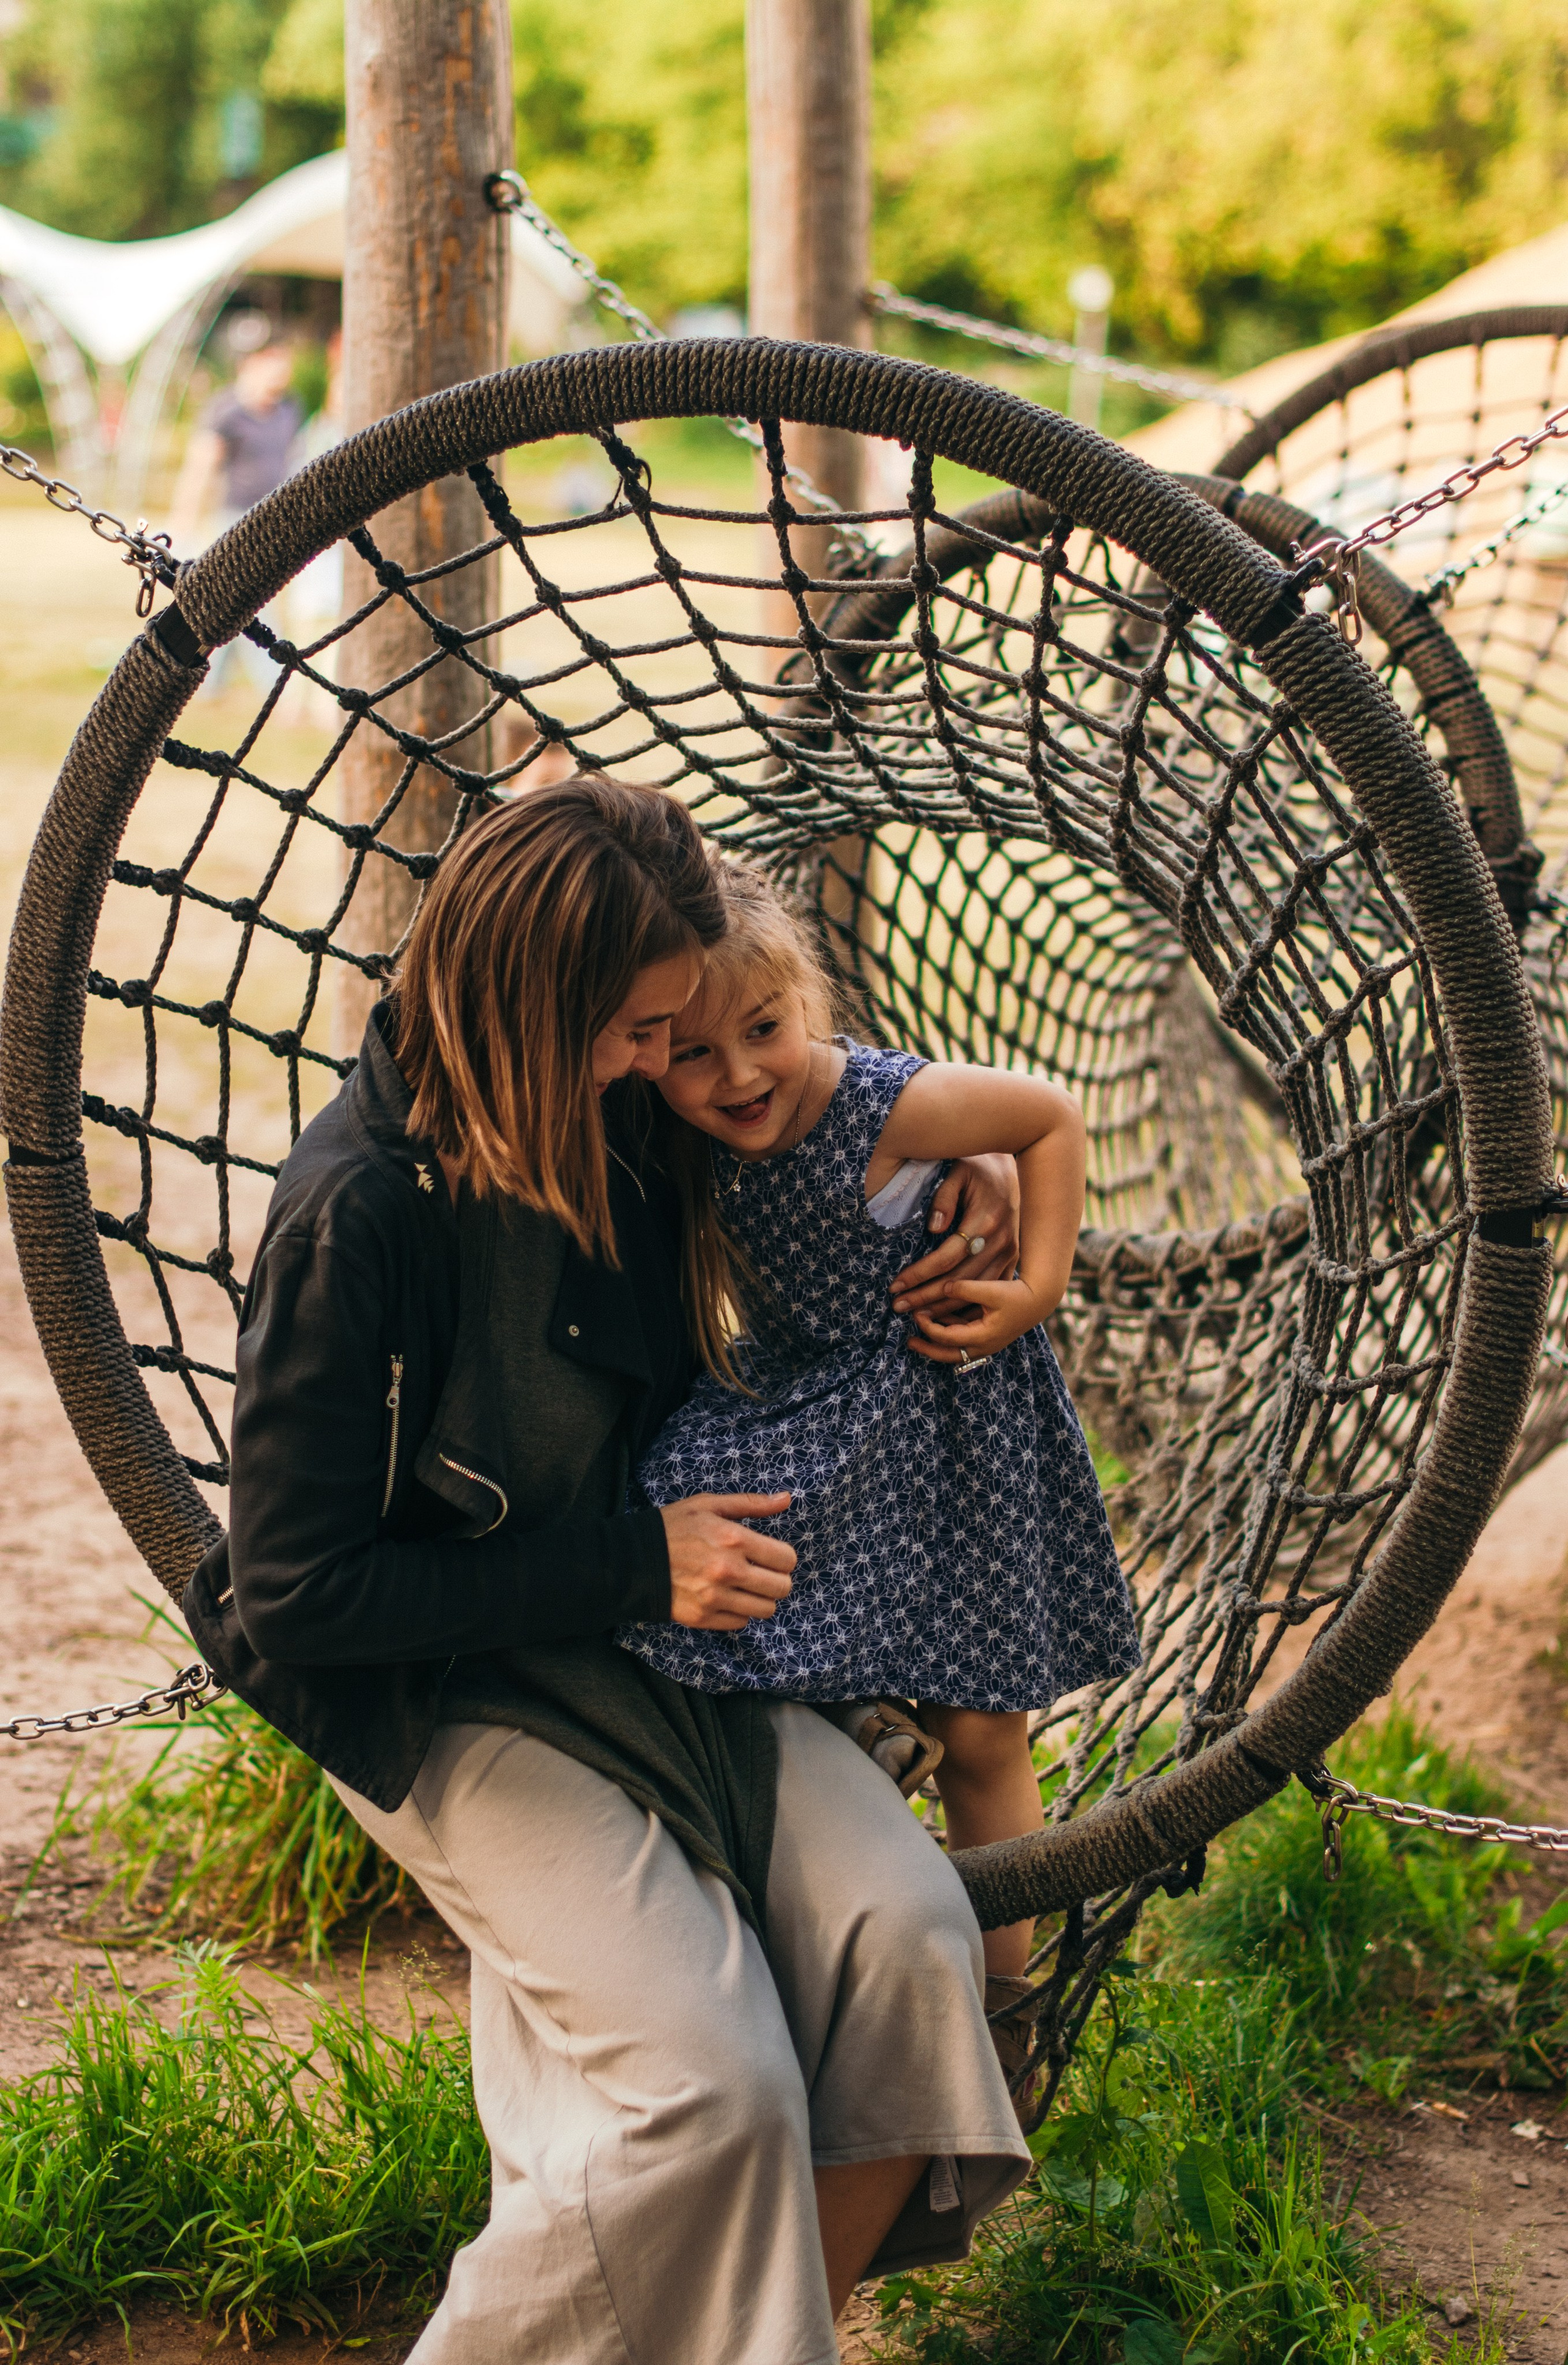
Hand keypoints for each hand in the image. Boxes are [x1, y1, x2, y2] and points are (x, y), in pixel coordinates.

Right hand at [660, 1492, 795, 1629]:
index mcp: (733, 1539)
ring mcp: (715, 1598)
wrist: (631, 1560)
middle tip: (762, 1572)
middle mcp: (728, 1571)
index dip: (783, 1557)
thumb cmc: (672, 1528)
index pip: (786, 1559)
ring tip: (745, 1586)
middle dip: (777, 1579)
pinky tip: (726, 1597)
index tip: (772, 1555)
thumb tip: (786, 1498)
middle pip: (781, 1588)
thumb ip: (751, 1503)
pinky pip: (741, 1622)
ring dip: (760, 1598)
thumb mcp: (708, 1504)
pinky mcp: (703, 1618)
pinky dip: (739, 1612)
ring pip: (766, 1609)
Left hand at [890, 1152, 1019, 1329]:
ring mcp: (1010, 1253)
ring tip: (916, 1316)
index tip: (896, 1285)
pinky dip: (968, 1306)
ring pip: (974, 1291)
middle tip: (898, 1306)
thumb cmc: (980, 1168)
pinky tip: (947, 1315)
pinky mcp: (1013, 1259)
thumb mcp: (959, 1172)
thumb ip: (944, 1197)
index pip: (947, 1257)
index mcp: (985, 1221)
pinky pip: (989, 1290)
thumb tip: (934, 1228)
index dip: (920, 1274)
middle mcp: (1000, 1242)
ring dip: (944, 1307)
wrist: (1017, 1170)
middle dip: (926, 1296)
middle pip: (958, 1280)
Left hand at [909, 1277, 1046, 1365]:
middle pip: (948, 1355)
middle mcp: (983, 1346)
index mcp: (982, 1337)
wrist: (1039, 1300)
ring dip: (937, 1341)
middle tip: (909, 1342)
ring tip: (919, 1331)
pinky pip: (963, 1340)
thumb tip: (942, 1287)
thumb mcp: (990, 1289)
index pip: (947, 1338)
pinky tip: (939, 1319)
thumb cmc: (1016, 1295)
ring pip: (955, 1349)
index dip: (929, 1327)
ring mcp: (986, 1344)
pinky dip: (949, 1332)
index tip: (917, 1314)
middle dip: (927, 1349)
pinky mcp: (987, 1336)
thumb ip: (965, 1288)